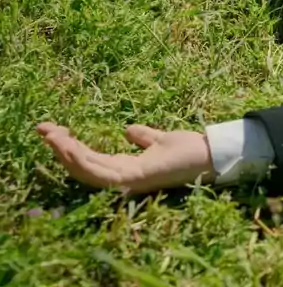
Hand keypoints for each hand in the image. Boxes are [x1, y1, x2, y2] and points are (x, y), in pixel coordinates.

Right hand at [37, 122, 215, 194]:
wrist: (212, 153)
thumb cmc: (190, 149)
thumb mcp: (160, 139)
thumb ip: (143, 137)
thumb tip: (127, 129)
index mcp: (127, 168)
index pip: (91, 160)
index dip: (71, 147)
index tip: (55, 129)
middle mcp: (123, 177)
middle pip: (83, 166)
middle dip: (61, 149)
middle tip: (43, 129)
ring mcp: (128, 181)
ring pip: (87, 171)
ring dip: (66, 154)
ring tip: (51, 135)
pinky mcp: (135, 179)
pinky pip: (101, 173)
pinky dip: (83, 161)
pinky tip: (70, 146)